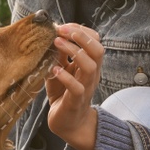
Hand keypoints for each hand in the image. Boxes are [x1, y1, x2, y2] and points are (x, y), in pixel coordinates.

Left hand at [45, 23, 103, 149]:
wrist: (68, 123)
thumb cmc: (63, 93)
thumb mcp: (59, 69)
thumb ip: (58, 55)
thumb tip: (51, 35)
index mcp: (89, 63)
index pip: (94, 40)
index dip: (80, 29)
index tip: (61, 26)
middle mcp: (91, 74)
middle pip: (98, 49)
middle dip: (81, 36)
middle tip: (61, 30)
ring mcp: (86, 87)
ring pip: (90, 66)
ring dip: (74, 51)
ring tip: (57, 43)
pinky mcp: (76, 101)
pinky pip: (77, 88)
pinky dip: (65, 77)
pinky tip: (54, 70)